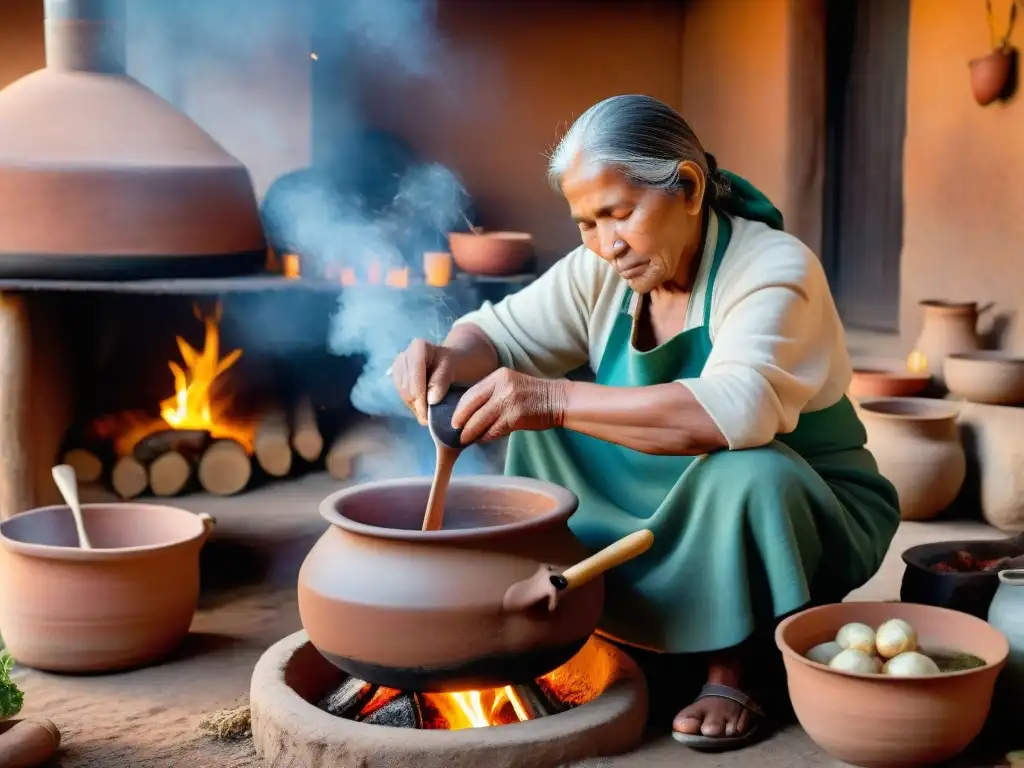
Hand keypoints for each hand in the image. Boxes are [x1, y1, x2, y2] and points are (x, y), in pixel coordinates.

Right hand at [391, 339, 457, 424]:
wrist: (455, 362)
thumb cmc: (457, 363)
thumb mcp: (454, 368)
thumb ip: (441, 380)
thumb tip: (430, 399)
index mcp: (418, 347)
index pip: (414, 377)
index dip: (420, 397)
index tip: (428, 414)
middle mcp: (405, 355)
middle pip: (406, 387)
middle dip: (418, 405)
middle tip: (429, 419)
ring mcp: (399, 367)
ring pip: (403, 394)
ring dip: (415, 407)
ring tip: (428, 414)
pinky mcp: (398, 378)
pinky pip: (402, 396)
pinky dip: (413, 405)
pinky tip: (423, 407)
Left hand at [451, 368, 567, 443]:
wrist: (559, 400)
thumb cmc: (534, 396)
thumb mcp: (512, 385)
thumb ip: (493, 394)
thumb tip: (471, 413)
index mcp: (499, 376)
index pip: (472, 392)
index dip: (460, 408)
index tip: (454, 420)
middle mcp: (502, 386)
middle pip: (472, 406)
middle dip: (461, 421)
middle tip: (456, 432)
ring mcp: (508, 400)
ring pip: (481, 420)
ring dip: (472, 433)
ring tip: (466, 440)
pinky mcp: (515, 416)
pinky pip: (494, 430)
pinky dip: (487, 437)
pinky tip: (484, 440)